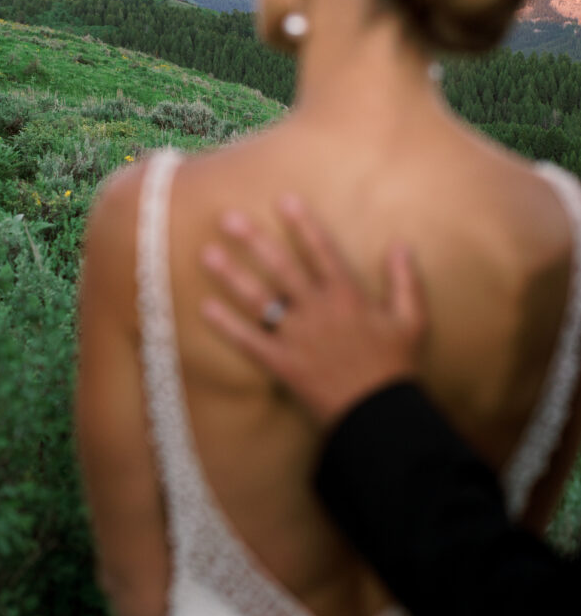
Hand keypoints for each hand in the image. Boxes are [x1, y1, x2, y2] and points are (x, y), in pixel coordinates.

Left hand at [200, 194, 428, 426]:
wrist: (379, 415)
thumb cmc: (396, 367)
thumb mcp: (412, 321)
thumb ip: (405, 281)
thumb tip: (401, 244)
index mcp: (348, 296)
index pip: (321, 250)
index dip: (302, 224)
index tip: (283, 199)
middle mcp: (318, 311)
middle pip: (280, 268)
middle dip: (253, 241)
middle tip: (227, 218)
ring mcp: (297, 337)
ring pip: (259, 299)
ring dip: (231, 276)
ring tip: (207, 254)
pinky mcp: (283, 364)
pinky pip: (249, 341)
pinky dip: (227, 325)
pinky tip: (205, 308)